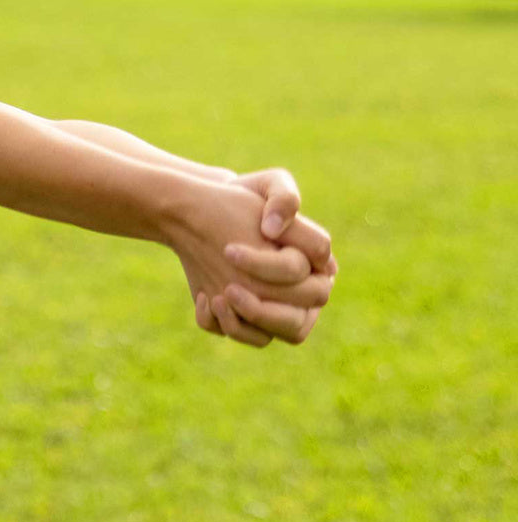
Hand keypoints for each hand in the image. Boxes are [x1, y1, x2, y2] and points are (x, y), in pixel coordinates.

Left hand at [169, 177, 332, 347]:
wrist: (209, 216)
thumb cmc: (245, 199)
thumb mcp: (267, 184)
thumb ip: (283, 197)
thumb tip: (274, 230)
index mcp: (317, 267)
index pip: (313, 285)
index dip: (272, 270)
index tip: (230, 250)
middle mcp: (301, 297)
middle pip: (297, 323)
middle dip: (262, 309)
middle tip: (228, 287)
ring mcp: (273, 312)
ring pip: (268, 337)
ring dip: (243, 324)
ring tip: (217, 297)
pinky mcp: (248, 320)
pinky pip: (241, 337)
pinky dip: (222, 324)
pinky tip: (204, 297)